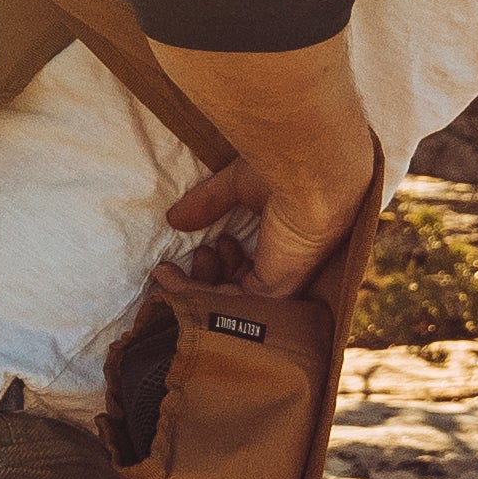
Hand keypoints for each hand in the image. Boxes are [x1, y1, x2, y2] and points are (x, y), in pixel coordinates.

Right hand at [167, 153, 345, 298]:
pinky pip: (225, 304)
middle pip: (238, 288)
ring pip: (229, 299)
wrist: (307, 180)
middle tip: (200, 253)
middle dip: (211, 276)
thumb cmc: (286, 175)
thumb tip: (174, 220)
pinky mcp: (269, 292)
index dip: (225, 263)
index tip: (203, 246)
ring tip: (198, 254)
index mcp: (287, 246)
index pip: (252, 269)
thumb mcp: (237, 186)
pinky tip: (170, 275)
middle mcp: (285, 268)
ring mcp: (278, 283)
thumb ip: (209, 204)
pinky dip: (191, 293)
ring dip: (198, 285)